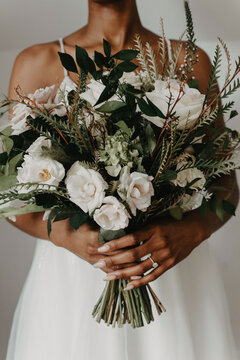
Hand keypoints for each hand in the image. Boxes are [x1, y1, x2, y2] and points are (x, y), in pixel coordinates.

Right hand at [50, 219, 137, 272]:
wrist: (64, 234)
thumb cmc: (79, 223)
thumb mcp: (92, 219)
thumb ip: (107, 221)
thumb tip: (125, 218)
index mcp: (95, 236)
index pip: (116, 241)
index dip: (130, 241)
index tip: (143, 239)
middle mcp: (95, 250)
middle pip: (118, 255)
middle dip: (133, 255)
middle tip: (148, 254)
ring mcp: (94, 258)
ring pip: (115, 265)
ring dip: (129, 267)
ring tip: (144, 268)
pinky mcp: (93, 263)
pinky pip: (109, 271)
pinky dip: (120, 274)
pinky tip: (131, 277)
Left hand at [94, 213, 210, 288]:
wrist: (193, 229)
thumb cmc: (171, 222)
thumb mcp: (155, 221)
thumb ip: (141, 229)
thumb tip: (120, 234)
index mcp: (153, 230)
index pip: (131, 238)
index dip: (115, 244)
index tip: (101, 248)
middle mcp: (158, 243)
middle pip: (132, 255)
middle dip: (113, 261)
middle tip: (98, 265)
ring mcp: (164, 255)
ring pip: (140, 268)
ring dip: (122, 274)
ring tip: (108, 277)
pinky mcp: (169, 264)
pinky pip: (153, 275)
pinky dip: (140, 282)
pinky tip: (128, 286)